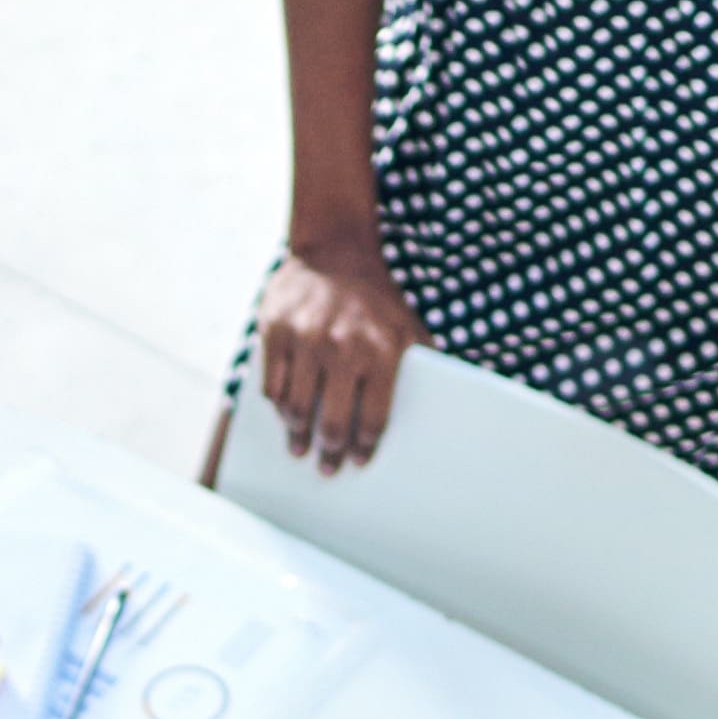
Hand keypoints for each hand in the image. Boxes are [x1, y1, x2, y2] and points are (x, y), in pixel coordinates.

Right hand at [248, 237, 423, 469]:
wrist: (335, 250)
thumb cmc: (376, 299)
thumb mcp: (408, 326)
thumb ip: (422, 364)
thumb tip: (446, 405)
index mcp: (381, 349)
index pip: (372, 417)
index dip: (365, 446)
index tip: (359, 461)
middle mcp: (343, 345)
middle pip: (331, 420)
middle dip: (330, 452)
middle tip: (328, 468)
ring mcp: (305, 338)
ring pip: (296, 408)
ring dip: (298, 435)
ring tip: (299, 447)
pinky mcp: (274, 330)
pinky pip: (272, 385)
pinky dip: (278, 405)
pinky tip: (284, 413)